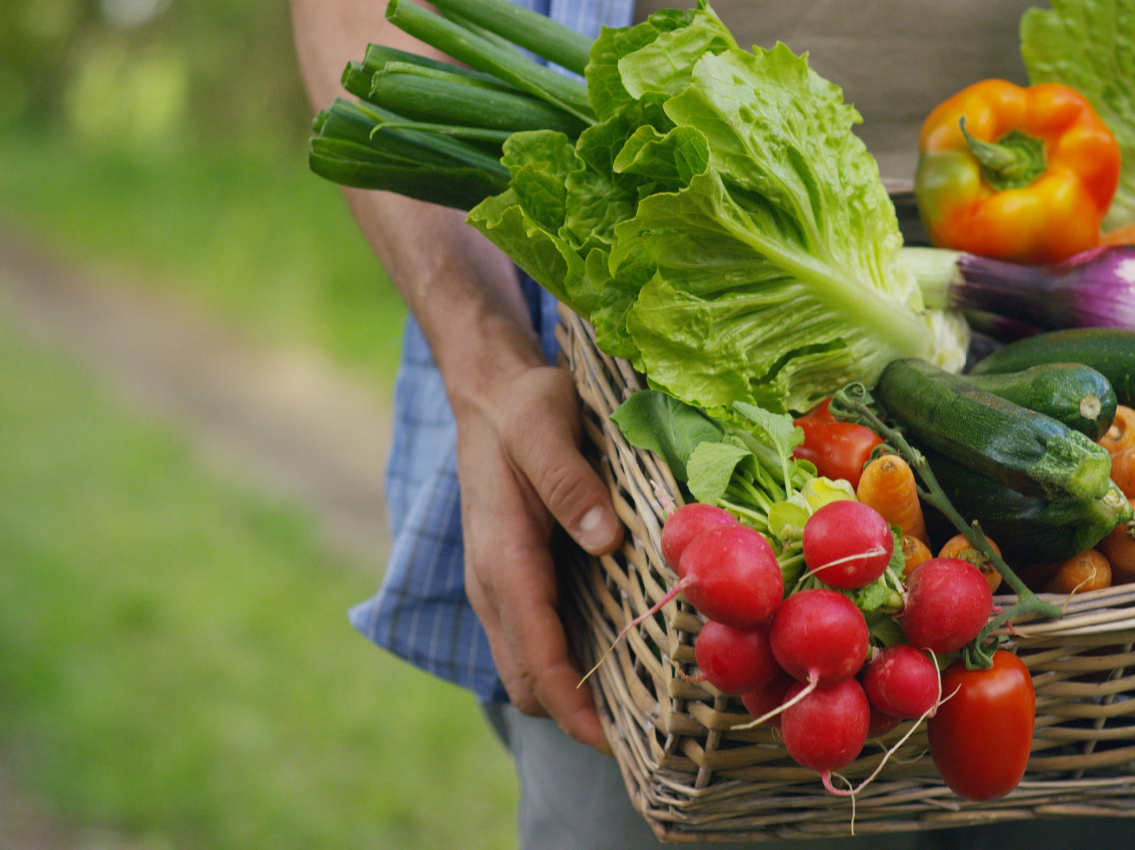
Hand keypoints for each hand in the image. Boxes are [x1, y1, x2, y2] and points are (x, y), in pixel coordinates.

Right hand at [454, 363, 623, 749]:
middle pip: (527, 681)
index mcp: (502, 558)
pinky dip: (567, 665)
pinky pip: (535, 640)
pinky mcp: (512, 579)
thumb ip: (568, 481)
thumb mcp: (545, 425)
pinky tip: (618, 660)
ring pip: (528, 667)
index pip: (534, 656)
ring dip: (572, 697)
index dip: (572, 708)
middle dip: (576, 717)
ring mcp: (499, 586)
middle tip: (646, 735)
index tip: (614, 743)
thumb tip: (603, 540)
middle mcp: (492, 585)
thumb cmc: (522, 406)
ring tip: (639, 711)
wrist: (489, 390)